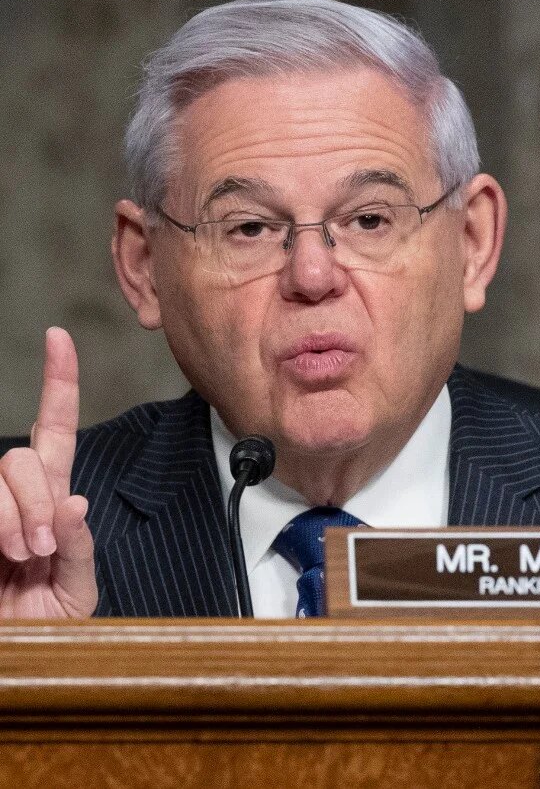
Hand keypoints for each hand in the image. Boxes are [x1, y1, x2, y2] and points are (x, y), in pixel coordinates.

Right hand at [0, 328, 95, 616]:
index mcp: (52, 501)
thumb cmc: (49, 625)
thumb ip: (78, 546)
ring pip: (1, 474)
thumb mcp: (76, 588)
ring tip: (19, 560)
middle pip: (22, 458)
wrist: (25, 658)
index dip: (59, 383)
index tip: (58, 337)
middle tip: (38, 549)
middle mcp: (16, 497)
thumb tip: (72, 501)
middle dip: (34, 499)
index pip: (55, 431)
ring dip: (12, 518)